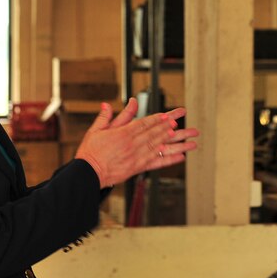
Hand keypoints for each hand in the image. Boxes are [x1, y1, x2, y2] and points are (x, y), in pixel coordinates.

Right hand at [75, 97, 198, 187]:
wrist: (87, 173)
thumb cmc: (90, 152)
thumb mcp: (95, 130)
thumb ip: (105, 117)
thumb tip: (107, 104)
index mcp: (123, 133)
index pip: (145, 123)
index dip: (159, 118)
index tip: (170, 115)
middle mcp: (133, 144)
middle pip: (156, 132)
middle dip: (171, 126)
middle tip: (184, 121)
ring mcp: (137, 156)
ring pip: (160, 146)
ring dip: (175, 142)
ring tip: (189, 138)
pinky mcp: (137, 168)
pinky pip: (157, 163)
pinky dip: (169, 160)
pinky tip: (181, 157)